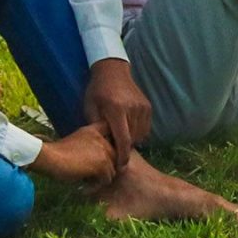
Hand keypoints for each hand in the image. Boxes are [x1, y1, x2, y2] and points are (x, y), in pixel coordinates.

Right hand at [29, 124, 115, 189]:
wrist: (49, 158)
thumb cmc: (56, 155)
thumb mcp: (75, 144)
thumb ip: (89, 148)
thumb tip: (103, 165)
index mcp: (93, 131)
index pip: (111, 134)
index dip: (109, 147)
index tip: (99, 158)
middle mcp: (102, 138)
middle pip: (113, 157)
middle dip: (103, 169)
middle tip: (87, 177)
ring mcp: (104, 150)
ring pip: (111, 171)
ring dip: (99, 179)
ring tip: (84, 183)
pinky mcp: (102, 164)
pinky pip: (106, 180)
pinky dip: (95, 187)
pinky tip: (83, 188)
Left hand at [82, 59, 151, 174]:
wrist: (112, 71)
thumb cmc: (97, 91)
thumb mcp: (90, 108)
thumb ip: (97, 128)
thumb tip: (102, 148)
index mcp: (117, 110)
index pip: (123, 140)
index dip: (122, 156)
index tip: (120, 167)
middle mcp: (133, 109)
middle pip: (132, 139)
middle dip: (124, 148)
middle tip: (114, 150)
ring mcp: (143, 108)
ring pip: (140, 135)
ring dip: (131, 140)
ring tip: (120, 137)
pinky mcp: (148, 107)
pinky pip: (145, 128)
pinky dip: (138, 132)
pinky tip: (127, 129)